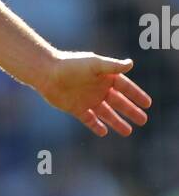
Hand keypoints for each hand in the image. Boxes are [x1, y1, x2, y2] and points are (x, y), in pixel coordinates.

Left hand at [37, 51, 151, 136]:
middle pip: (118, 102)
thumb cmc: (72, 65)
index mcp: (104, 76)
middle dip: (131, 111)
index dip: (136, 95)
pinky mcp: (76, 109)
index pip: (125, 87)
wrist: (48, 74)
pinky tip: (104, 132)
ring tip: (128, 131)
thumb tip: (131, 63)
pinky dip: (96, 126)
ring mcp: (88, 100)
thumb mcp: (94, 64)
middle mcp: (98, 89)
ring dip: (117, 122)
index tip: (148, 104)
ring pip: (106, 113)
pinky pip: (89, 120)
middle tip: (143, 120)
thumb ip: (112, 66)